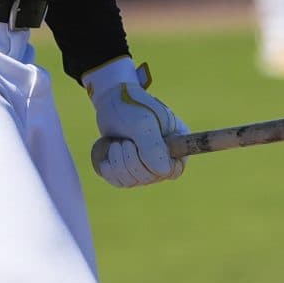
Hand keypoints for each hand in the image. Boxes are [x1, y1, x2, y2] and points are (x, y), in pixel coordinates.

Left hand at [85, 56, 187, 187]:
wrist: (112, 100)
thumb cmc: (131, 106)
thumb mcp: (142, 123)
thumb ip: (152, 146)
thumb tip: (163, 172)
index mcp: (177, 142)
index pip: (175, 169)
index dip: (155, 166)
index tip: (137, 147)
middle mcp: (165, 156)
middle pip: (151, 177)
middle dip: (131, 161)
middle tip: (124, 141)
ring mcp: (147, 164)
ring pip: (134, 181)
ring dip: (119, 165)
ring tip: (116, 144)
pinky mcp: (129, 167)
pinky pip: (121, 182)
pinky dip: (110, 172)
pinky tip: (106, 160)